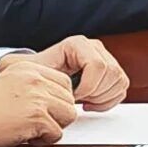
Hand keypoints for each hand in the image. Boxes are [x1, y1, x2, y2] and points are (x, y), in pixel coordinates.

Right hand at [0, 58, 78, 146]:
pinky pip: (57, 134)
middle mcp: (34, 79)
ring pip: (68, 116)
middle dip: (57, 115)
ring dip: (52, 127)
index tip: (45, 111)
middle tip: (36, 123)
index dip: (58, 100)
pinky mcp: (37, 117)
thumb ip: (32, 87)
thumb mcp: (7, 85)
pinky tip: (24, 136)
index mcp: (27, 68)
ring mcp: (37, 97)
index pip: (64, 82)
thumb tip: (56, 101)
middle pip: (69, 99)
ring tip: (31, 130)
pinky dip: (43, 141)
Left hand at [9, 37, 127, 111]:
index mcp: (78, 44)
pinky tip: (91, 102)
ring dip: (102, 98)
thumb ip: (32, 70)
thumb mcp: (31, 70)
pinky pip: (122, 88)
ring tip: (84, 100)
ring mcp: (106, 59)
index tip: (71, 95)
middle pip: (112, 74)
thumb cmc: (36, 75)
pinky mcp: (112, 72)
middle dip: (95, 93)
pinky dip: (108, 101)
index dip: (87, 86)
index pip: (97, 65)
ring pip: (119, 81)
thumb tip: (25, 72)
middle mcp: (95, 48)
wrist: (41, 78)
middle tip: (77, 99)